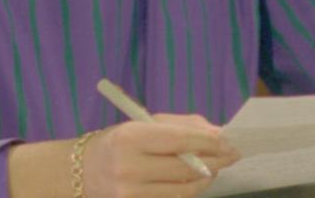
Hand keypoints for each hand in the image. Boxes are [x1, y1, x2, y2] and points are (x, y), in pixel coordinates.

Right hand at [83, 113, 240, 197]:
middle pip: (186, 168)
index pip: (179, 141)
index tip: (229, 141)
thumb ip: (180, 126)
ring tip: (216, 168)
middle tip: (232, 155)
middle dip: (215, 161)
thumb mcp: (142, 124)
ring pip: (184, 189)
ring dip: (207, 178)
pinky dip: (190, 191)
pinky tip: (197, 180)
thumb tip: (217, 134)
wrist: (81, 173)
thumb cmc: (117, 143)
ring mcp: (131, 194)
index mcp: (129, 138)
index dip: (208, 142)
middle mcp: (129, 168)